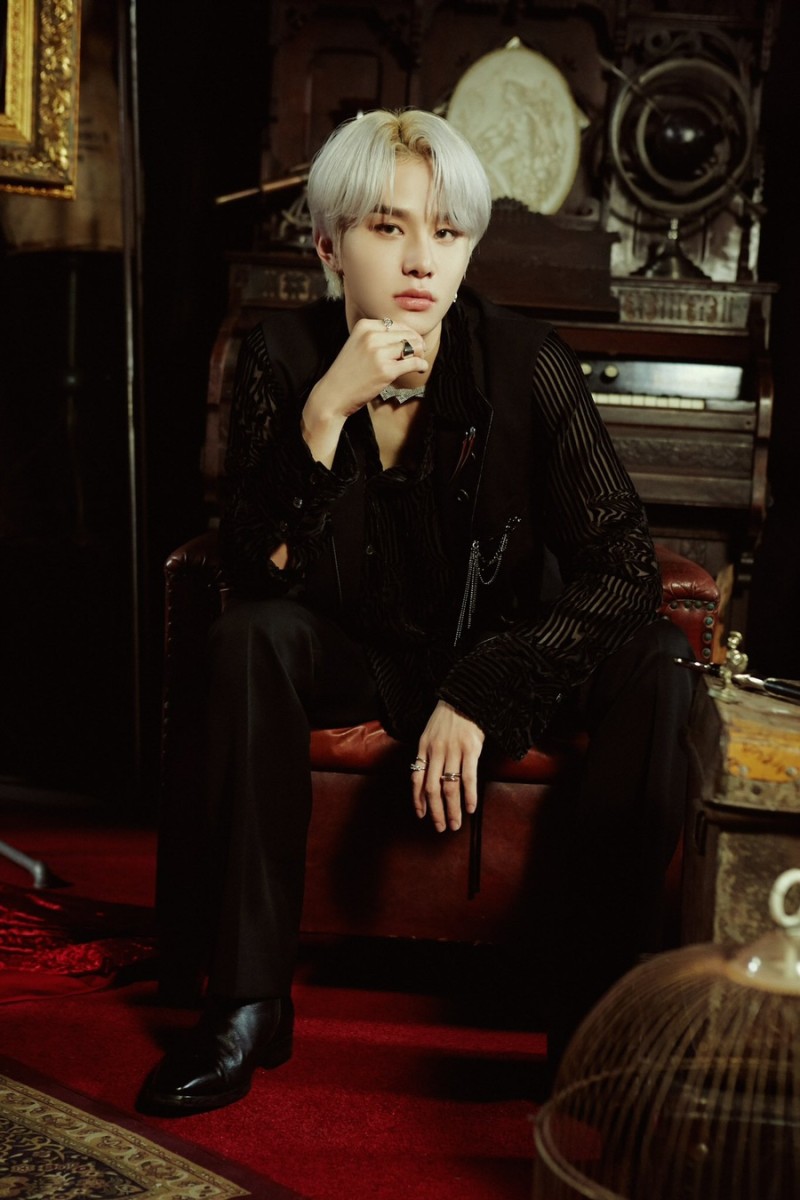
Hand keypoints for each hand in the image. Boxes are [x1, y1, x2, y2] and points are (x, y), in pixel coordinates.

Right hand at [302, 318, 426, 466]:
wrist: (333, 394)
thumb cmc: (347, 372)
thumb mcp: (357, 345)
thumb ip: (376, 337)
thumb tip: (407, 336)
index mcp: (364, 326)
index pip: (396, 324)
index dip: (409, 333)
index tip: (413, 342)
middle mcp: (371, 337)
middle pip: (406, 334)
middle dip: (417, 343)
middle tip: (419, 353)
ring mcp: (379, 353)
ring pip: (412, 346)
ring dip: (420, 354)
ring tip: (419, 361)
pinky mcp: (386, 371)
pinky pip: (413, 363)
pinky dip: (421, 365)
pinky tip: (421, 369)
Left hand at [412, 701, 484, 832]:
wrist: (465, 697)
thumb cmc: (448, 718)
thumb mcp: (430, 734)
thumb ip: (428, 754)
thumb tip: (428, 778)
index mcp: (423, 748)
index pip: (416, 780)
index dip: (418, 800)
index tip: (422, 816)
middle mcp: (436, 752)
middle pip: (432, 789)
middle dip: (435, 812)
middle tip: (440, 828)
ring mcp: (453, 751)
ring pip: (449, 787)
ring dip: (452, 810)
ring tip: (456, 824)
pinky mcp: (470, 749)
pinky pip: (468, 778)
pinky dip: (469, 796)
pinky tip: (471, 808)